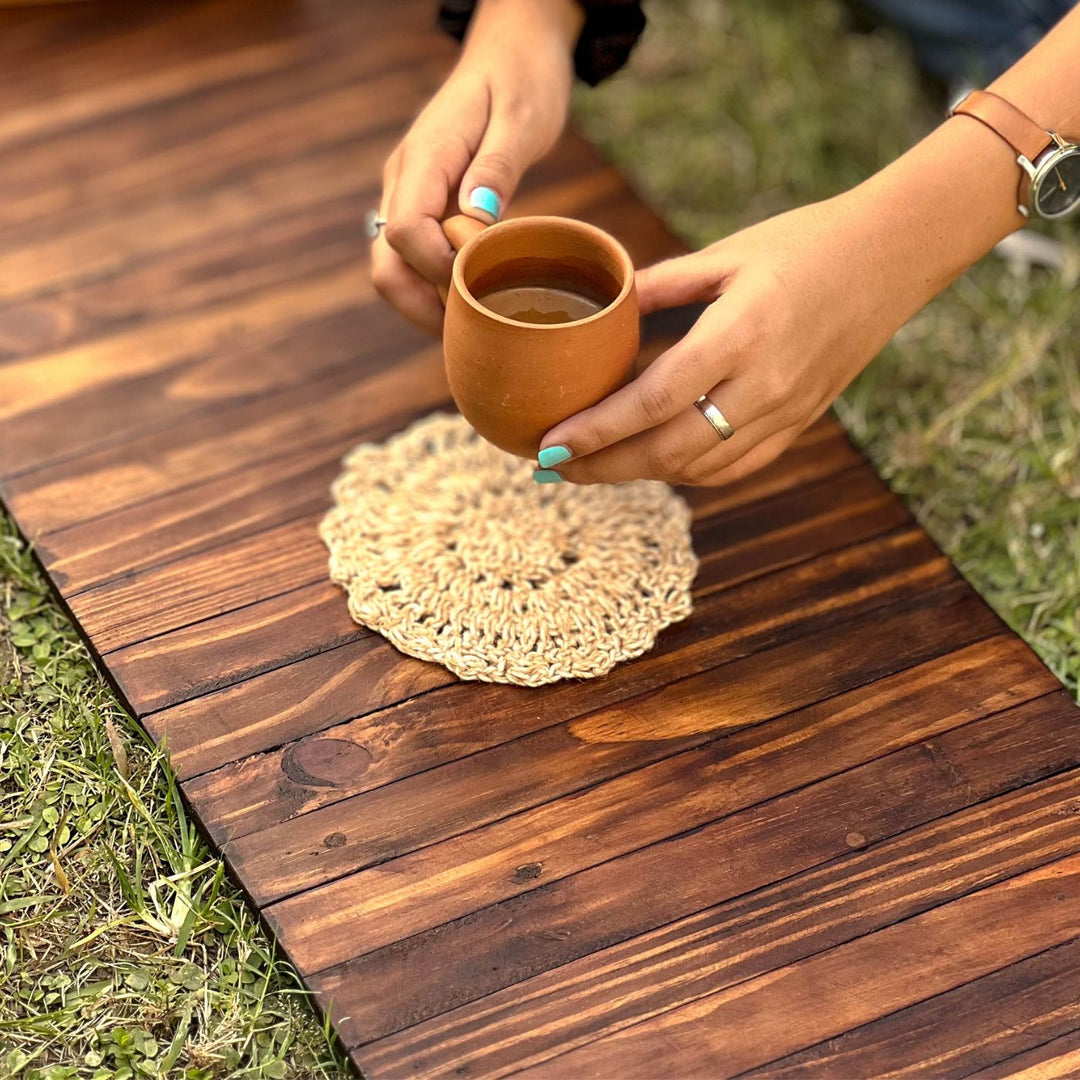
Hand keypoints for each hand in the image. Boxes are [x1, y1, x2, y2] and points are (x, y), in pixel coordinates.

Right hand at [372, 0, 582, 333]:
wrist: (511, 51)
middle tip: (472, 331)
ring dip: (426, 303)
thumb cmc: (523, 79)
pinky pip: (414, 259)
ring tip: (477, 324)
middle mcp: (404, 179)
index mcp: (425, 157)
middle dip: (420, 305)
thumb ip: (497, 167)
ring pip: (393, 268)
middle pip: (385, 263)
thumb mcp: (523, 116)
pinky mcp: (422, 206)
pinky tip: (475, 301)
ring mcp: (408, 194)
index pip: (404, 231)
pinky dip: (436, 288)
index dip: (437, 268)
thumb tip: (475, 221)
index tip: (481, 281)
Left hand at [535, 191, 935, 486]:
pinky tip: (650, 463)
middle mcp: (765, 384)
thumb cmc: (805, 242)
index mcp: (740, 333)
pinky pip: (734, 468)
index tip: (550, 445)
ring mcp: (787, 411)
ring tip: (590, 466)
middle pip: (669, 451)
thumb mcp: (726, 253)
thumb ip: (658, 286)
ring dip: (638, 474)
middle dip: (603, 468)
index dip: (596, 432)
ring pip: (698, 468)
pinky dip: (685, 474)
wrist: (893, 257)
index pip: (653, 401)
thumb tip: (597, 309)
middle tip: (552, 467)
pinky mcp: (800, 424)